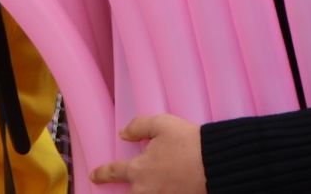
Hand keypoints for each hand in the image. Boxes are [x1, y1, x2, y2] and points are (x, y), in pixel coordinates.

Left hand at [90, 114, 204, 192]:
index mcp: (139, 170)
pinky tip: (167, 189)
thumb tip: (123, 133)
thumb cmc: (189, 142)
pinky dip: (163, 193)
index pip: (114, 172)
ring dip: (142, 192)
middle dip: (125, 192)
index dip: (102, 173)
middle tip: (126, 187)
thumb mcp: (163, 124)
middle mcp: (146, 190)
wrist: (216, 164)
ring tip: (146, 187)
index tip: (94, 175)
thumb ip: (139, 126)